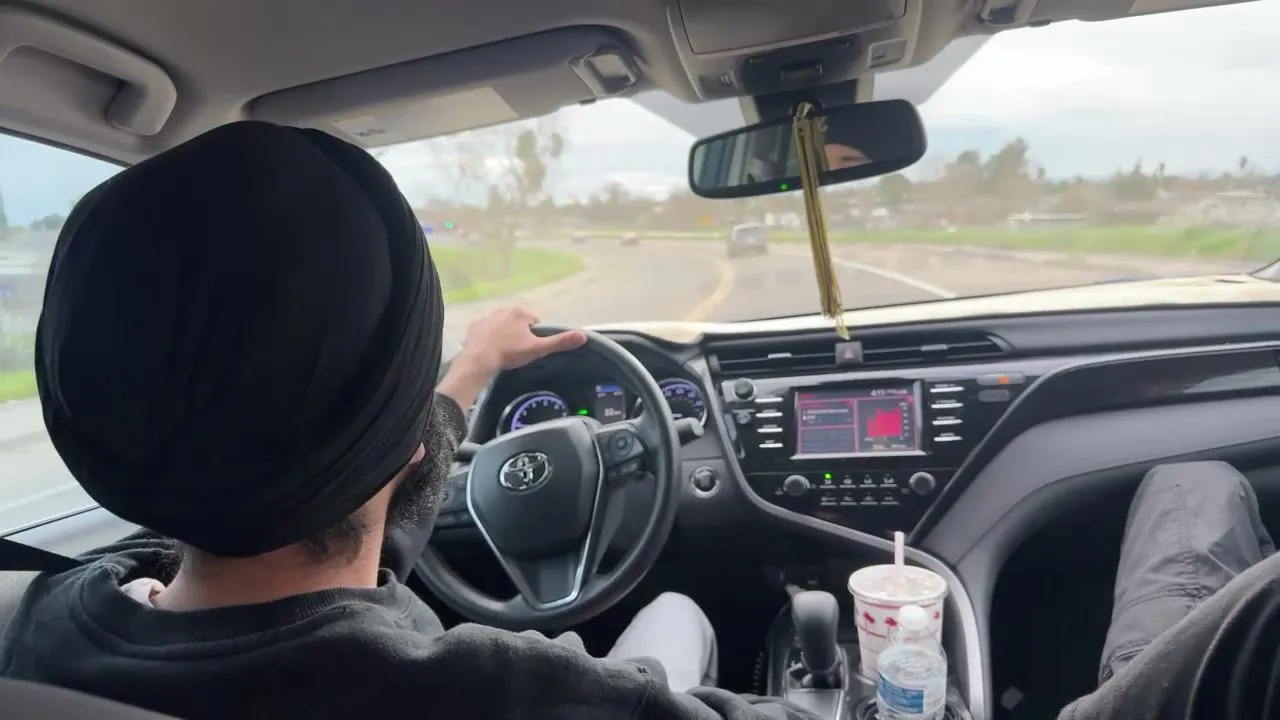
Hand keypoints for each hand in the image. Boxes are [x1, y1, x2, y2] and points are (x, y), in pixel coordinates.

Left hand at [459, 307, 586, 374]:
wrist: (479, 360)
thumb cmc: (510, 353)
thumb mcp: (538, 349)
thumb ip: (559, 342)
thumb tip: (583, 335)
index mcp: (520, 312)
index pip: (534, 322)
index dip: (535, 336)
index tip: (530, 349)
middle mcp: (503, 309)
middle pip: (518, 322)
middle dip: (519, 334)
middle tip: (517, 352)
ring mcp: (487, 316)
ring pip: (502, 325)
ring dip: (504, 335)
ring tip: (504, 352)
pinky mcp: (474, 325)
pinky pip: (486, 330)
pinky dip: (489, 337)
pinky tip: (490, 349)